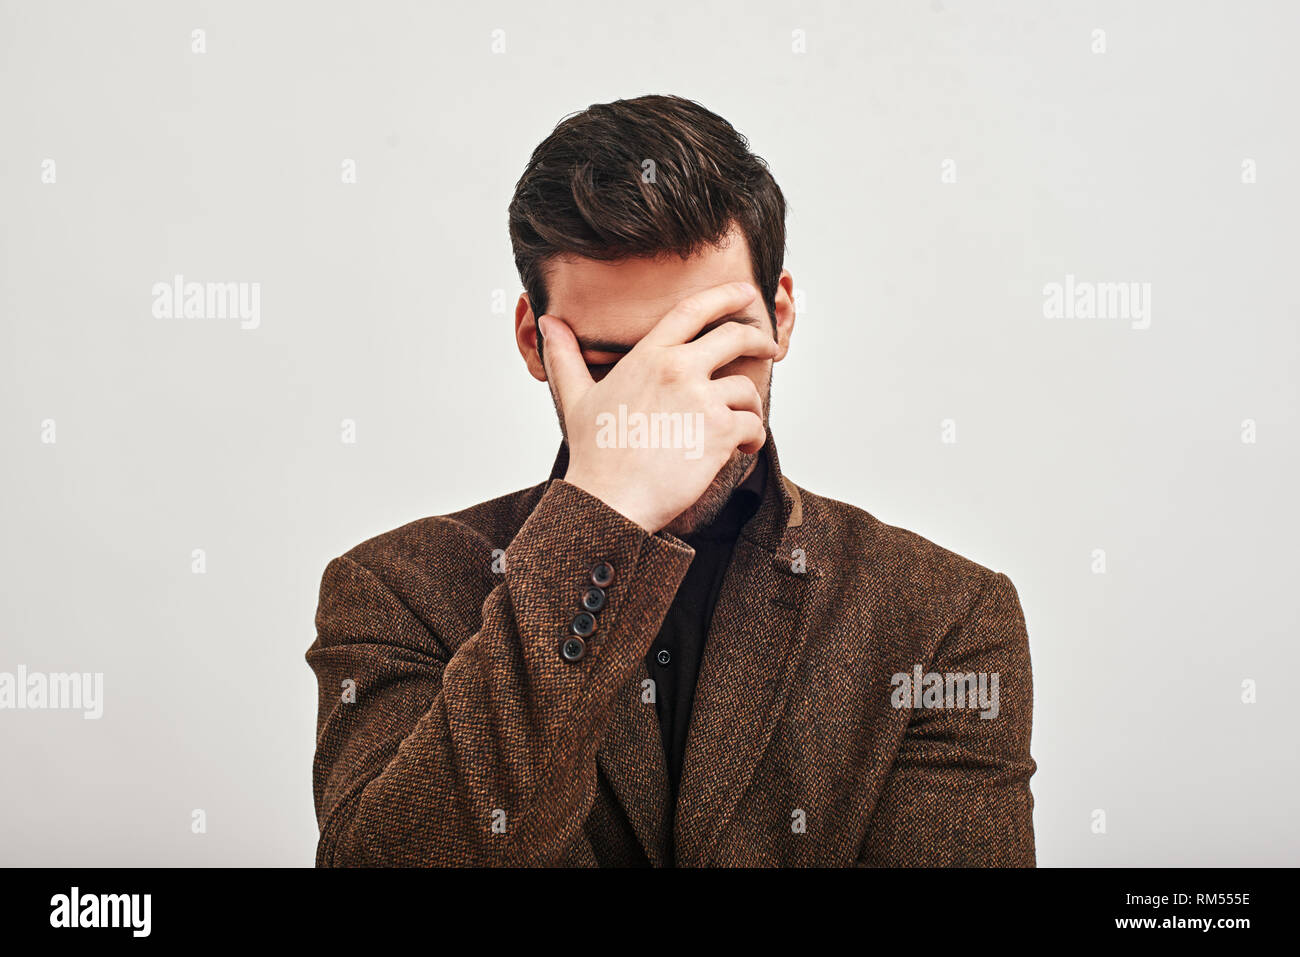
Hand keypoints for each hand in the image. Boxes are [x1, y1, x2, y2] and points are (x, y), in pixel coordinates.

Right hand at [539, 282, 776, 532]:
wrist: (608, 501)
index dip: (726, 295)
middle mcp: (678, 370)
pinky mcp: (720, 432)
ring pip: (747, 388)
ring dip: (749, 406)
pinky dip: (753, 436)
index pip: (693, 309)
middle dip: (758, 338)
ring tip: (739, 425)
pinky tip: (741, 447)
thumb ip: (565, 356)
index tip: (746, 292)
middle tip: (767, 346)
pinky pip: (754, 424)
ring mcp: (700, 400)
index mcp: (648, 356)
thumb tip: (547, 323)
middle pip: (735, 336)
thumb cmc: (593, 455)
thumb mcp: (576, 398)